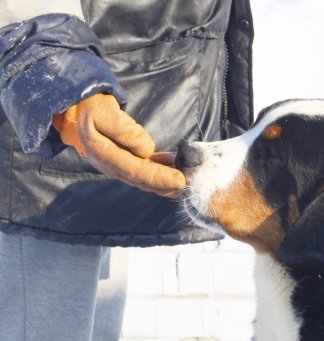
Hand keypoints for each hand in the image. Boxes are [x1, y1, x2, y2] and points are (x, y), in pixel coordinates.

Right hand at [51, 94, 185, 196]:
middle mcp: (110, 165)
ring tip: (186, 181)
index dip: (161, 178)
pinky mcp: (120, 159)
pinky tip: (174, 167)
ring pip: (144, 178)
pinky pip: (142, 169)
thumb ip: (125, 130)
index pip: (138, 172)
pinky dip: (159, 171)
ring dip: (165, 181)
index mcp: (104, 155)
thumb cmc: (86, 105)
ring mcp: (115, 164)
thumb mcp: (103, 111)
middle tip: (190, 187)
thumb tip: (145, 148)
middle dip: (167, 185)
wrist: (68, 106)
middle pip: (143, 180)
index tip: (180, 180)